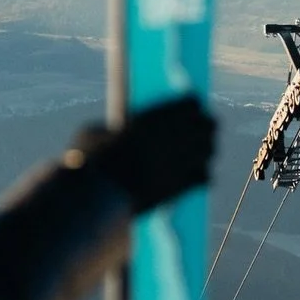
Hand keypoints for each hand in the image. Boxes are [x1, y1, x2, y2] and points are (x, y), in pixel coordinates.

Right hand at [69, 95, 216, 215]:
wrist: (97, 196)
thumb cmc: (89, 161)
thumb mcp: (94, 133)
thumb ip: (111, 127)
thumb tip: (111, 130)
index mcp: (156, 116)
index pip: (191, 103)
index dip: (191, 105)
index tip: (191, 106)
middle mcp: (174, 136)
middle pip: (208, 124)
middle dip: (205, 125)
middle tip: (203, 127)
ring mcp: (180, 162)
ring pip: (210, 149)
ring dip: (206, 148)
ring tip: (201, 150)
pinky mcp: (180, 187)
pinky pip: (205, 176)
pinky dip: (203, 175)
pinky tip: (199, 175)